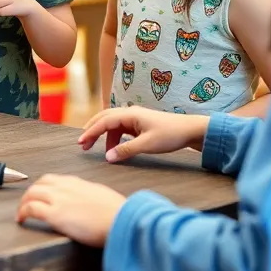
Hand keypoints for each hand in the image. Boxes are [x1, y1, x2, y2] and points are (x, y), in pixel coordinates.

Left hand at [16, 174, 126, 245]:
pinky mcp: (55, 214)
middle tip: (27, 204)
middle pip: (39, 184)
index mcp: (78, 183)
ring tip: (21, 213)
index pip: (53, 180)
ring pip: (31, 194)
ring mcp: (59, 199)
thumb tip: (89, 204)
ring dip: (23, 203)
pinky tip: (21, 220)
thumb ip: (90, 197)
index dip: (43, 187)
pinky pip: (31, 209)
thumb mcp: (102, 197)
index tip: (41, 195)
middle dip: (31, 193)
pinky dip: (23, 213)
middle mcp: (65, 187)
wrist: (121, 220)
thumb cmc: (118, 213)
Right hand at [79, 107, 209, 162]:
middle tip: (82, 144)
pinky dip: (113, 137)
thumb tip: (107, 157)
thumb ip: (126, 150)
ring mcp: (134, 118)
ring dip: (102, 135)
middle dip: (91, 130)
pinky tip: (113, 147)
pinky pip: (120, 129)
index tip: (80, 142)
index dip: (91, 132)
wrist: (189, 130)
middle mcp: (130, 113)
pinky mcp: (139, 125)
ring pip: (112, 124)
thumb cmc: (170, 135)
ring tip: (96, 149)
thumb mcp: (147, 145)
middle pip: (104, 118)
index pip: (104, 122)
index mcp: (130, 114)